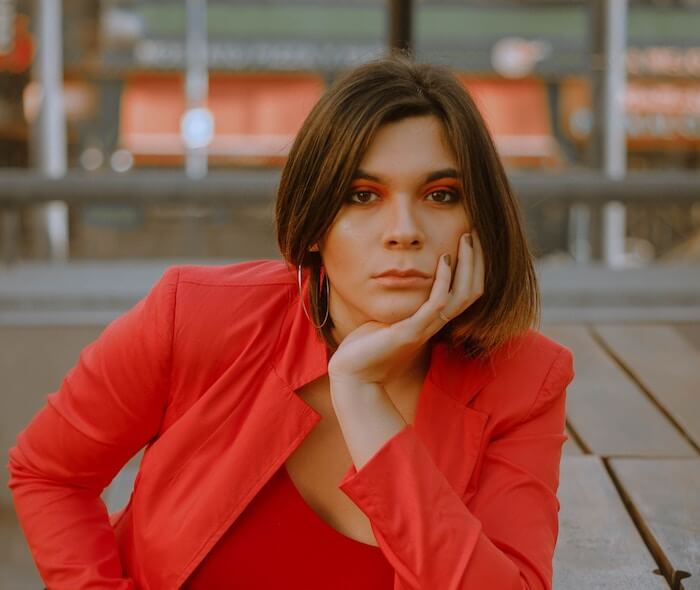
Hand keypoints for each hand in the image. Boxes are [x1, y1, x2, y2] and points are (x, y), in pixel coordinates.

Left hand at [327, 231, 484, 385]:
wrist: (352, 377)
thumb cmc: (364, 349)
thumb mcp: (385, 318)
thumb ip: (397, 301)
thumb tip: (395, 279)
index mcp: (430, 322)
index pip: (465, 292)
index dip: (473, 267)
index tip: (470, 241)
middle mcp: (434, 325)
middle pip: (472, 291)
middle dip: (477, 261)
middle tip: (477, 233)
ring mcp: (425, 329)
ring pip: (462, 295)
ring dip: (468, 264)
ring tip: (466, 238)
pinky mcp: (411, 332)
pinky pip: (437, 304)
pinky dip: (444, 281)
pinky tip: (444, 260)